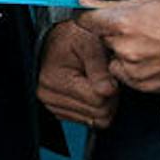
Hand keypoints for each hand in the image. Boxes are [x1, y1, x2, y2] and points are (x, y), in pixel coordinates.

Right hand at [37, 13, 120, 127]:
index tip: (108, 72)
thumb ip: (99, 68)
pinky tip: (88, 89)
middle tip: (104, 76)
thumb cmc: (73, 37)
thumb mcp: (89, 43)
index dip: (111, 87)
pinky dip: (93, 107)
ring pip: (95, 121)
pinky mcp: (59, 111)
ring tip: (95, 81)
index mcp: (54, 80)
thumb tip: (109, 90)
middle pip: (99, 114)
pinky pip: (88, 121)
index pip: (98, 101)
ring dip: (102, 103)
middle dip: (109, 97)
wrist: (58, 37)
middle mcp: (48, 96)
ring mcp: (52, 106)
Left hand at [76, 0, 159, 94]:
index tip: (90, 17)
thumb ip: (109, 4)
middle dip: (112, 34)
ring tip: (147, 45)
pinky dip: (133, 68)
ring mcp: (132, 68)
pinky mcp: (140, 83)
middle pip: (102, 39)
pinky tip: (151, 58)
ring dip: (122, 53)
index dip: (88, 17)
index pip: (86, 20)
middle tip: (135, 30)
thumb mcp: (147, 1)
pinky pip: (124, 74)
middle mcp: (125, 48)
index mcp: (123, 23)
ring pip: (112, 58)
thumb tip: (84, 1)